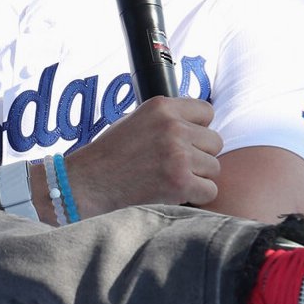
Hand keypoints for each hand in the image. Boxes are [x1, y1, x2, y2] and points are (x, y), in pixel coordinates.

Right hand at [64, 96, 222, 216]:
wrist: (88, 184)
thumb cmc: (110, 155)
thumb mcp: (136, 120)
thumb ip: (168, 119)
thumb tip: (199, 125)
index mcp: (161, 107)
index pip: (207, 112)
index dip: (199, 129)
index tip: (186, 141)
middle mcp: (173, 127)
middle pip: (215, 142)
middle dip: (200, 155)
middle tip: (176, 165)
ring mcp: (178, 155)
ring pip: (214, 167)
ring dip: (198, 177)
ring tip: (171, 180)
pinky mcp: (180, 182)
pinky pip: (210, 190)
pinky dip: (196, 196)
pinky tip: (175, 194)